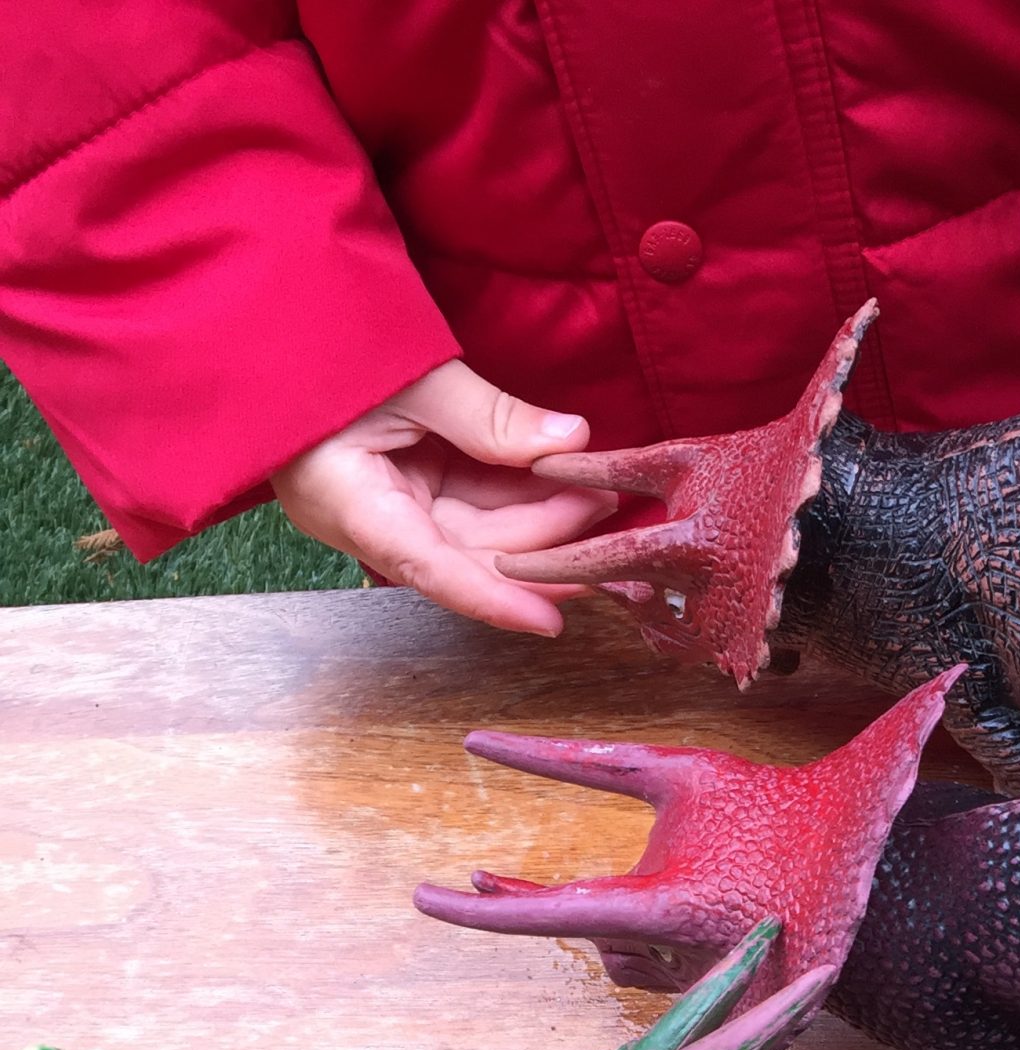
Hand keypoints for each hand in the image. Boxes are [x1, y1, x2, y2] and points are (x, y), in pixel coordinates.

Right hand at [270, 360, 617, 635]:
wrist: (267, 313)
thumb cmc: (317, 338)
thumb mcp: (409, 374)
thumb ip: (488, 417)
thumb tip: (569, 442)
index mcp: (349, 503)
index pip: (432, 570)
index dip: (494, 599)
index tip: (550, 619)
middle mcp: (367, 519)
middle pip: (467, 554)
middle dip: (540, 542)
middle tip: (605, 513)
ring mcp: (385, 503)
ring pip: (475, 531)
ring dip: (536, 516)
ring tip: (596, 491)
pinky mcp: (400, 482)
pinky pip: (466, 502)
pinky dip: (512, 493)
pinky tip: (558, 478)